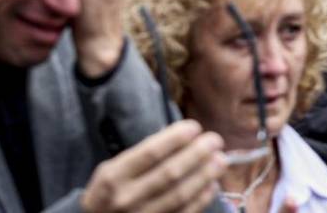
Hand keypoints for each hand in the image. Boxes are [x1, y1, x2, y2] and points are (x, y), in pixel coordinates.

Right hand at [80, 120, 225, 212]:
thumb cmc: (107, 194)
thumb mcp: (110, 170)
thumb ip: (139, 158)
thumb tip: (179, 140)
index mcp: (113, 177)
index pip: (150, 153)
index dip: (175, 139)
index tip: (194, 127)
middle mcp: (127, 198)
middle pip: (169, 173)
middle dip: (196, 154)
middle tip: (215, 140)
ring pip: (180, 195)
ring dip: (204, 175)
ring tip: (220, 160)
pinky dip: (201, 199)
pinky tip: (211, 185)